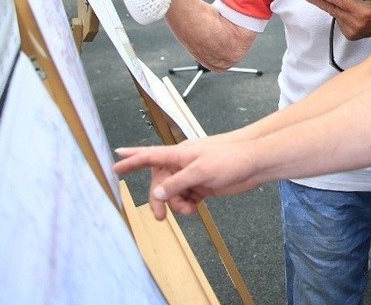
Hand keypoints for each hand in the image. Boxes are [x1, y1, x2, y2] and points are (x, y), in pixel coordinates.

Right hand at [114, 138, 260, 219]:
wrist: (256, 163)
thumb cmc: (230, 158)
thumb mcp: (200, 171)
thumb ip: (176, 183)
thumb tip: (156, 194)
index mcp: (179, 154)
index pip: (149, 155)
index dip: (132, 159)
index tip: (115, 163)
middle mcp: (183, 163)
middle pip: (160, 182)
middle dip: (159, 199)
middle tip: (160, 217)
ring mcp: (193, 175)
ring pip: (174, 193)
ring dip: (176, 204)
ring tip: (188, 211)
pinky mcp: (204, 185)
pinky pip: (187, 198)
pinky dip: (187, 205)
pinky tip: (194, 210)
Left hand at [305, 0, 370, 38]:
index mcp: (362, 10)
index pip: (338, 0)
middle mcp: (356, 21)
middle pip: (332, 9)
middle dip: (318, 1)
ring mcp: (352, 30)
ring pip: (335, 15)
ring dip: (332, 8)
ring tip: (333, 2)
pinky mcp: (350, 35)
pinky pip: (340, 22)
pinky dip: (340, 16)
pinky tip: (346, 13)